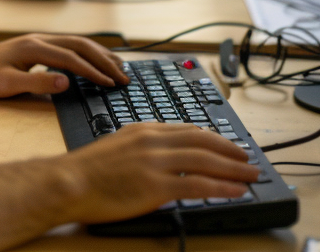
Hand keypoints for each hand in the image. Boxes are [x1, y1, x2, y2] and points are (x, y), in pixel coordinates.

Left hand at [0, 34, 128, 97]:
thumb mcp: (7, 84)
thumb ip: (37, 83)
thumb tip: (66, 82)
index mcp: (34, 47)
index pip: (71, 58)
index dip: (92, 71)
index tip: (110, 84)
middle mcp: (40, 39)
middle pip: (80, 45)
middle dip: (104, 60)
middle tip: (124, 76)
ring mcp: (40, 41)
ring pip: (77, 42)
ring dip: (99, 54)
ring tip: (119, 67)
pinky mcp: (39, 46)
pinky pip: (69, 46)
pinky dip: (87, 53)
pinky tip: (96, 61)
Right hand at [58, 122, 258, 222]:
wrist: (68, 182)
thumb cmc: (87, 171)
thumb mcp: (116, 146)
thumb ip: (141, 147)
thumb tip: (162, 157)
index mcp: (143, 129)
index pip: (187, 129)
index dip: (214, 138)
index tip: (229, 146)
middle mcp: (152, 140)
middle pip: (202, 141)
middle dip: (230, 150)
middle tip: (249, 158)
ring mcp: (155, 162)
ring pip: (205, 160)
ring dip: (234, 168)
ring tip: (251, 174)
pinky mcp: (155, 186)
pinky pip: (197, 185)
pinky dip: (222, 187)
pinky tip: (236, 190)